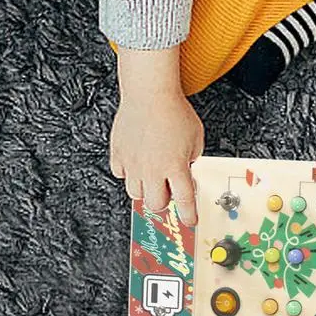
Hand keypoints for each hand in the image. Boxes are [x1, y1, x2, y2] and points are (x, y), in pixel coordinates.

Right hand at [109, 46, 203, 224]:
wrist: (149, 93)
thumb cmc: (174, 111)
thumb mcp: (196, 137)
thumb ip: (192, 158)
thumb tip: (185, 168)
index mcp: (176, 167)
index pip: (185, 200)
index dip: (189, 215)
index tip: (190, 221)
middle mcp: (153, 170)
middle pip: (156, 205)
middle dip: (164, 202)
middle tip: (168, 192)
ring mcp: (134, 164)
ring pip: (136, 194)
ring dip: (146, 190)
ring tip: (152, 176)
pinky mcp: (119, 155)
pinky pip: (121, 175)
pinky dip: (129, 173)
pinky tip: (137, 163)